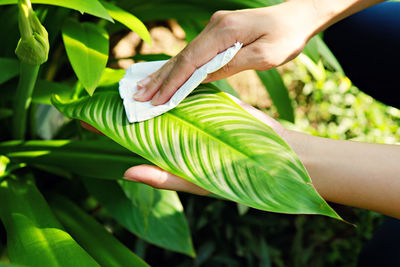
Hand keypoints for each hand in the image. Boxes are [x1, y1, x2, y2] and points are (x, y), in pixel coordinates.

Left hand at [81, 95, 286, 194]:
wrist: (269, 153)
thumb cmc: (232, 175)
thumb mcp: (194, 181)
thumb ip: (162, 178)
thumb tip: (126, 172)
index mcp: (170, 152)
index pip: (133, 140)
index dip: (110, 130)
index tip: (87, 120)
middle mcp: (176, 132)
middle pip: (143, 117)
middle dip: (122, 107)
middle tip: (101, 95)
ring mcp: (190, 115)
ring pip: (160, 101)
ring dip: (143, 93)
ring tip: (122, 83)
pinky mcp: (206, 101)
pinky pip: (183, 90)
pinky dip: (169, 84)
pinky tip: (155, 76)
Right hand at [133, 1, 316, 104]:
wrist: (296, 16)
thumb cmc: (287, 37)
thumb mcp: (265, 55)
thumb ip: (232, 64)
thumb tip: (203, 76)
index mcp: (225, 32)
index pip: (190, 62)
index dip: (172, 83)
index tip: (156, 101)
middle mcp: (214, 27)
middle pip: (181, 57)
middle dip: (160, 79)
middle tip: (138, 96)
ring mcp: (214, 28)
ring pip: (184, 54)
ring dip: (165, 73)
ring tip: (144, 88)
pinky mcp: (218, 33)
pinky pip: (193, 52)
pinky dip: (178, 67)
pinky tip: (166, 75)